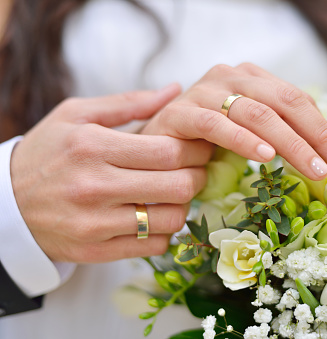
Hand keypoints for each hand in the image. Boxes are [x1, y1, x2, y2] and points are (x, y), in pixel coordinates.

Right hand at [11, 85, 213, 262]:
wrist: (5, 203)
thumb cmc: (47, 153)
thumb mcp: (77, 115)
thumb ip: (128, 103)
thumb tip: (174, 90)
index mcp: (93, 147)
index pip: (169, 152)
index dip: (196, 150)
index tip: (200, 147)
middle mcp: (94, 186)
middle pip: (178, 186)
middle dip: (198, 177)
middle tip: (196, 170)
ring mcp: (95, 223)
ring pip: (170, 220)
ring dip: (184, 206)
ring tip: (175, 194)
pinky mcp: (96, 250)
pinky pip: (153, 246)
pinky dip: (164, 231)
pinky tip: (155, 216)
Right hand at [142, 63, 326, 180]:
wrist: (153, 149)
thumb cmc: (206, 145)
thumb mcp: (249, 136)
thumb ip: (280, 134)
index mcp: (251, 78)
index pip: (298, 99)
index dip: (325, 129)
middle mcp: (230, 76)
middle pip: (284, 102)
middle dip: (316, 136)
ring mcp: (205, 90)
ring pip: (257, 113)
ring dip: (290, 143)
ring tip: (312, 169)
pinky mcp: (181, 112)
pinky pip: (218, 124)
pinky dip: (243, 141)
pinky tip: (265, 157)